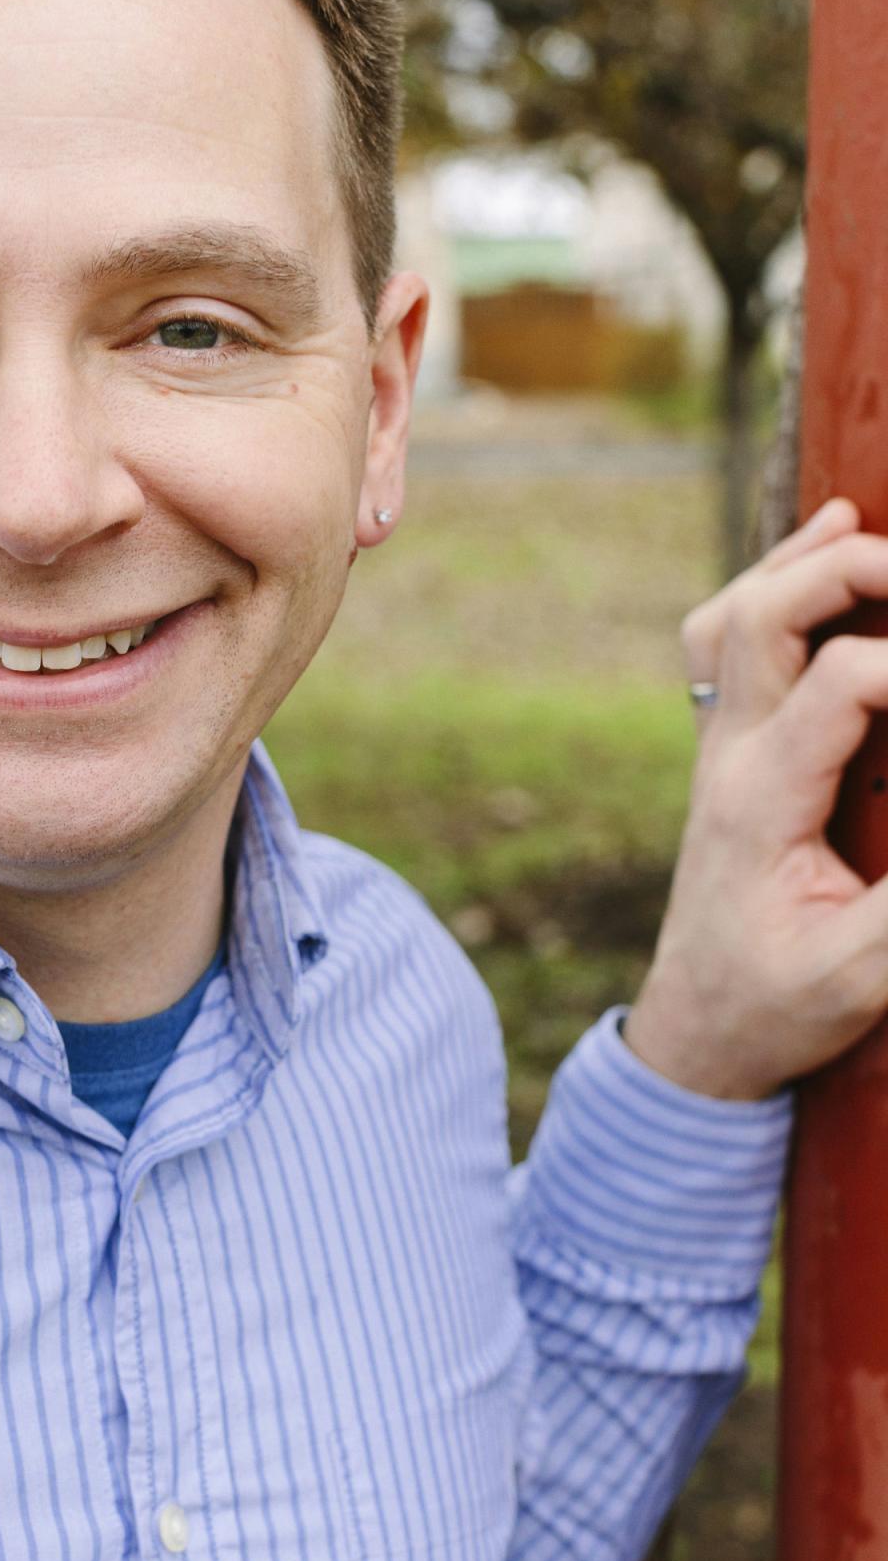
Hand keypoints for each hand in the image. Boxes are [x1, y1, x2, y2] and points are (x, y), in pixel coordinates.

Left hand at [624, 498, 887, 1100]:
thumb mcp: (861, 976)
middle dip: (848, 568)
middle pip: (762, 616)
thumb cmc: (774, 1009)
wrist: (694, 1036)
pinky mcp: (728, 754)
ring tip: (865, 524)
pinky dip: (773, 584)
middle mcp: (731, 757)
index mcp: (763, 800)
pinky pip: (724, 644)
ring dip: (798, 560)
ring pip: (730, 617)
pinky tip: (824, 547)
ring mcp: (720, 750)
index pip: (847, 678)